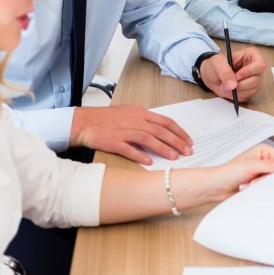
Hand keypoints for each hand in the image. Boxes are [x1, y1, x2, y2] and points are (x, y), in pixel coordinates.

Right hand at [72, 105, 192, 164]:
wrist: (85, 122)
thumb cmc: (108, 118)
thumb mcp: (130, 113)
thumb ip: (146, 121)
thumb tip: (163, 131)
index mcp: (141, 112)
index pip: (166, 122)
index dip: (179, 132)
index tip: (189, 141)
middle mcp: (135, 120)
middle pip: (161, 131)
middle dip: (177, 142)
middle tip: (187, 151)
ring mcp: (124, 131)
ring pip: (148, 139)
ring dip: (163, 149)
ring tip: (174, 157)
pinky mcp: (113, 141)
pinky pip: (129, 149)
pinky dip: (140, 155)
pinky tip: (150, 162)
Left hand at [200, 49, 266, 101]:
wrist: (211, 76)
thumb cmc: (215, 65)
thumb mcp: (217, 62)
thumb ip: (225, 71)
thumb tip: (233, 84)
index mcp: (252, 56)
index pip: (260, 65)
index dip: (248, 72)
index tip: (236, 76)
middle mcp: (256, 68)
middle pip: (256, 79)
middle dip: (240, 84)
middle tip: (227, 83)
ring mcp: (255, 80)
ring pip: (253, 89)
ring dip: (237, 90)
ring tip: (226, 85)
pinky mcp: (250, 90)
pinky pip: (247, 96)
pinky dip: (237, 95)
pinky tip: (230, 90)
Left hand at [210, 143, 273, 199]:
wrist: (217, 187)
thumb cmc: (228, 173)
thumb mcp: (251, 166)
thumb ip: (270, 165)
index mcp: (264, 151)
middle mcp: (265, 161)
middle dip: (268, 179)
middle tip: (256, 180)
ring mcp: (262, 172)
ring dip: (263, 185)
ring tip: (250, 184)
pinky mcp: (260, 183)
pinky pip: (268, 188)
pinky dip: (261, 190)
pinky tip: (250, 188)